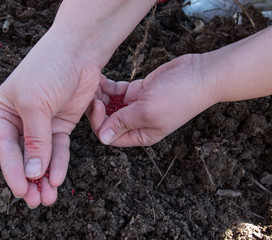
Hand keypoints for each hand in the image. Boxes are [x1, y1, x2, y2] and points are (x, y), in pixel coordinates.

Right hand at [0, 32, 99, 207]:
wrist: (78, 52)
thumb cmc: (48, 70)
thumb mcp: (35, 104)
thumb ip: (34, 140)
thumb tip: (32, 172)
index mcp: (3, 111)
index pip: (5, 147)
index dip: (12, 171)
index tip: (20, 191)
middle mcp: (21, 120)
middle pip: (23, 155)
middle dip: (29, 179)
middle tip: (35, 201)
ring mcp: (42, 123)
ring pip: (41, 156)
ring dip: (45, 177)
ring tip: (48, 197)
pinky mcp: (61, 125)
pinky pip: (58, 149)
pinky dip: (58, 163)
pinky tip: (58, 178)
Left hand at [87, 54, 216, 146]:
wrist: (200, 74)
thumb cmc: (179, 96)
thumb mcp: (147, 112)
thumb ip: (123, 123)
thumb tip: (103, 138)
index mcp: (141, 134)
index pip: (110, 135)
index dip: (99, 123)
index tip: (97, 104)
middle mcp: (137, 123)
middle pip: (108, 121)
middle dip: (97, 109)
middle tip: (90, 92)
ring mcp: (137, 106)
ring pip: (110, 105)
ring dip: (101, 97)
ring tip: (93, 83)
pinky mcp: (138, 91)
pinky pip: (117, 92)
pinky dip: (108, 88)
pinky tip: (101, 79)